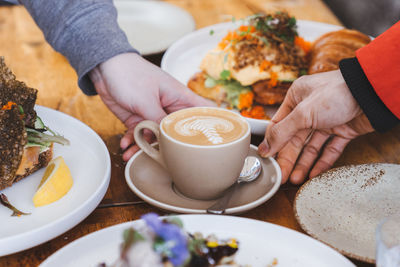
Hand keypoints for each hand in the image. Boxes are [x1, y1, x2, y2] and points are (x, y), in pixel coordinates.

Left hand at [89, 53, 213, 160]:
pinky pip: (139, 136)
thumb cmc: (130, 75)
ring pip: (157, 138)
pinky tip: (125, 146)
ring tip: (134, 156)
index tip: (210, 143)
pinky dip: (132, 142)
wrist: (105, 68)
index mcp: (180, 98)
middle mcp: (170, 108)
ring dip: (145, 148)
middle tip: (165, 159)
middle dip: (171, 147)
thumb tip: (168, 140)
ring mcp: (154, 115)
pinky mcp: (139, 119)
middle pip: (179, 132)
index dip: (210, 126)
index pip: (203, 112)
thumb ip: (158, 121)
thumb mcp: (146, 101)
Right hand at [258, 70, 373, 183]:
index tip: (268, 160)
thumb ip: (282, 132)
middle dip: (288, 158)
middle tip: (282, 175)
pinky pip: (329, 149)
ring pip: (311, 146)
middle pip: (294, 139)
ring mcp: (327, 121)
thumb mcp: (303, 113)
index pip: (279, 125)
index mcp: (296, 98)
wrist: (373, 94)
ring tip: (296, 179)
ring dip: (303, 163)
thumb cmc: (337, 93)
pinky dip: (322, 162)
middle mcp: (310, 110)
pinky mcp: (343, 130)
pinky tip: (314, 174)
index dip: (273, 144)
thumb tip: (264, 148)